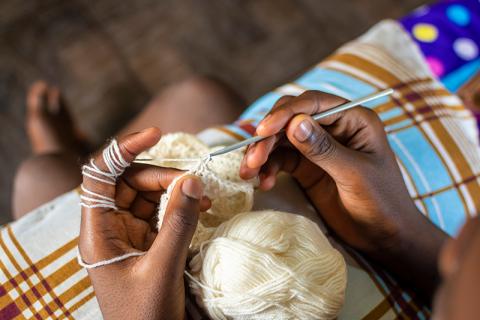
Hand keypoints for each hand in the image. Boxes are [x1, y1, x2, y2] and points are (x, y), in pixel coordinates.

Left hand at [78, 128, 209, 319]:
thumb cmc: (146, 315)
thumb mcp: (163, 269)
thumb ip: (178, 224)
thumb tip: (193, 180)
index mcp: (97, 233)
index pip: (99, 175)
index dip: (122, 149)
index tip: (155, 134)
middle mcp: (109, 227)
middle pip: (127, 180)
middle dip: (161, 176)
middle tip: (193, 183)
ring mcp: (128, 232)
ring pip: (146, 193)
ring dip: (174, 189)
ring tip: (204, 197)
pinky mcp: (145, 239)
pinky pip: (160, 210)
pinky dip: (179, 204)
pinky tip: (200, 207)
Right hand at [240, 91, 446, 299]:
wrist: (384, 236)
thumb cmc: (382, 202)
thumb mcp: (354, 174)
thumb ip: (324, 149)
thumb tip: (294, 124)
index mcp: (353, 119)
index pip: (313, 104)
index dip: (285, 114)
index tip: (263, 130)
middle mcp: (333, 127)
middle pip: (290, 118)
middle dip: (268, 136)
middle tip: (252, 159)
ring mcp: (317, 146)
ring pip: (280, 139)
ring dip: (262, 153)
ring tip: (249, 173)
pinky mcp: (306, 165)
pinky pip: (280, 159)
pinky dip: (268, 168)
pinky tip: (264, 183)